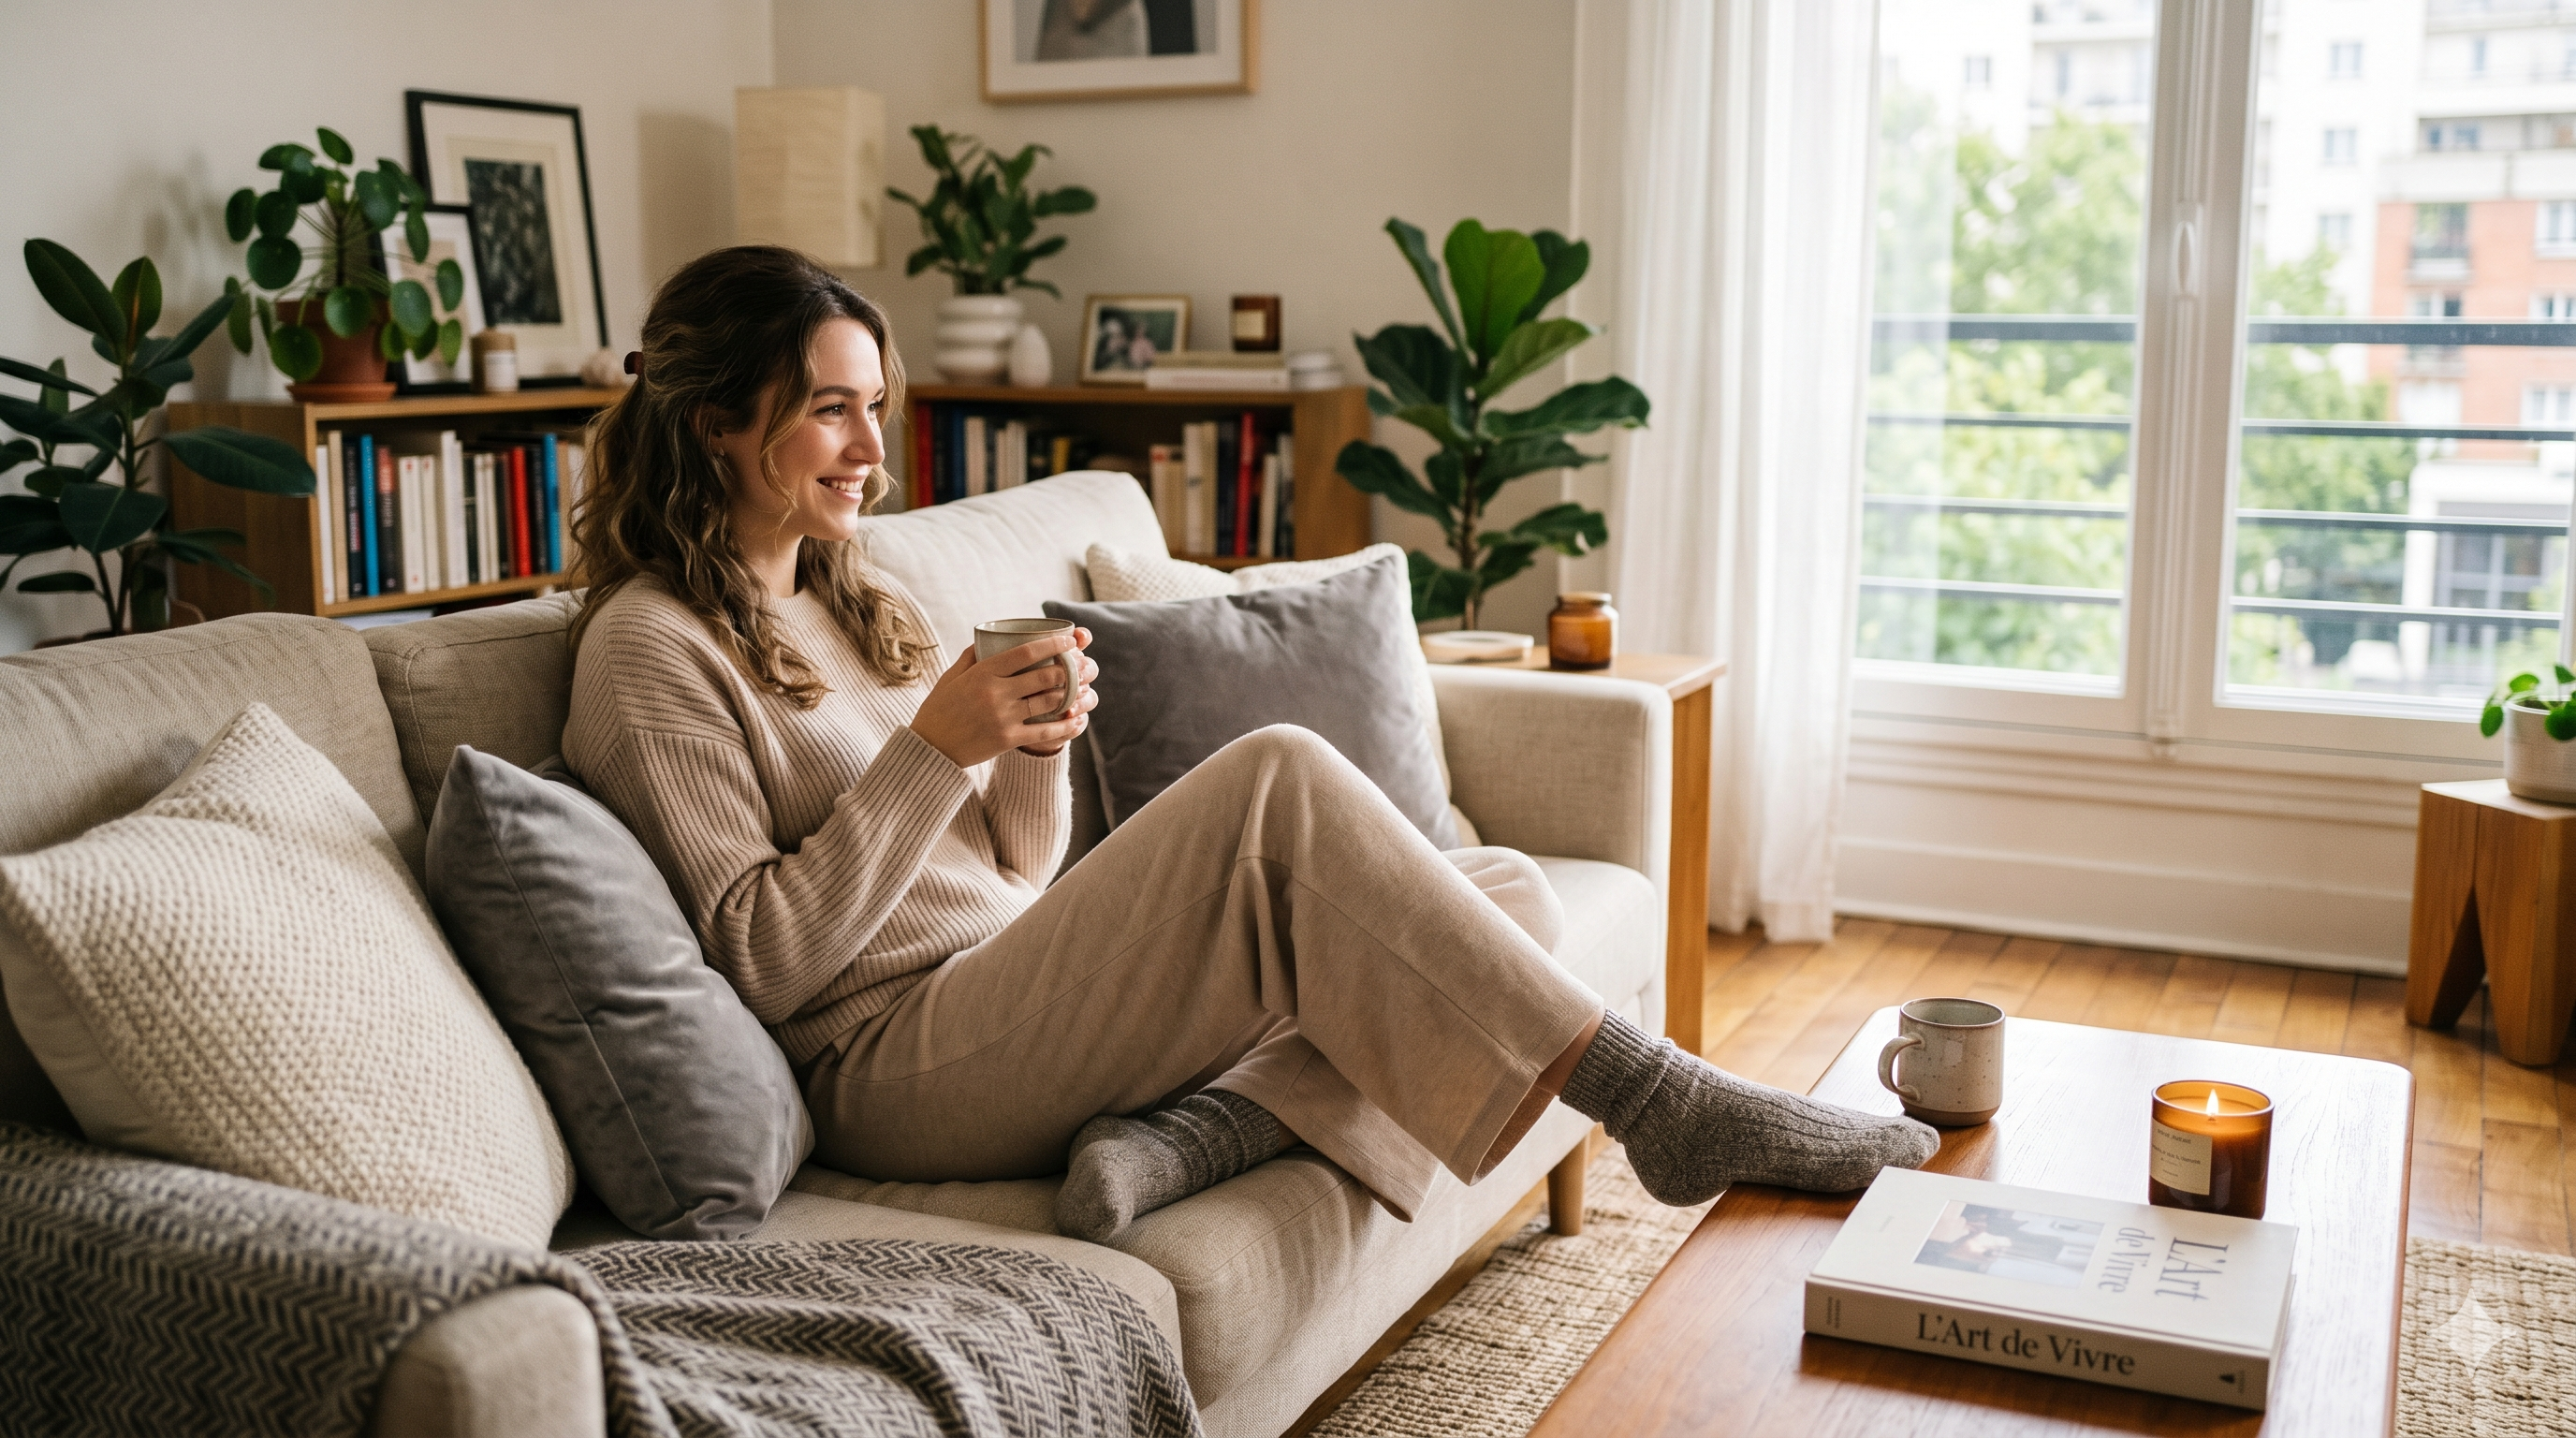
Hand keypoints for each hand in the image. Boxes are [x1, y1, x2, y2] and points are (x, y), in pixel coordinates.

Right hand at [909, 627, 1098, 768]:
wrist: (930, 748)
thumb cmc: (939, 709)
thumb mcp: (950, 677)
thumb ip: (972, 657)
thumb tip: (988, 637)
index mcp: (982, 673)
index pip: (1025, 652)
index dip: (1052, 644)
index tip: (1069, 641)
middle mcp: (995, 693)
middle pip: (1045, 675)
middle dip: (1069, 668)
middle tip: (1082, 664)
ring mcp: (1003, 717)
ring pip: (1048, 701)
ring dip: (1071, 693)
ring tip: (1083, 687)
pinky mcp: (1008, 739)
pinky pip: (1046, 732)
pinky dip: (1066, 725)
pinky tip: (1079, 720)